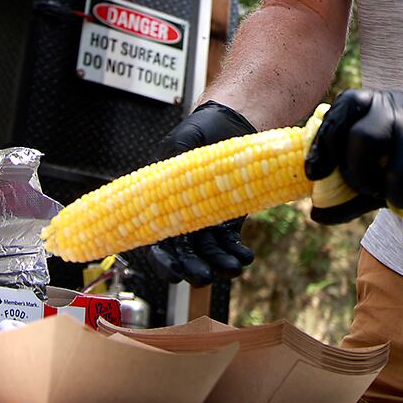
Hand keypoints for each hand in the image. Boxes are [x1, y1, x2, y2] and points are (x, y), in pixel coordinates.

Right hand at [144, 101, 257, 285]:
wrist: (232, 126)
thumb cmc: (201, 131)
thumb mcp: (183, 139)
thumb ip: (176, 155)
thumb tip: (173, 169)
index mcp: (161, 204)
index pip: (156, 241)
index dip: (163, 261)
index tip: (173, 273)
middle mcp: (181, 219)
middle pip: (183, 253)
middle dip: (192, 268)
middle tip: (203, 276)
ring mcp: (206, 222)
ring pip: (209, 252)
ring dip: (219, 264)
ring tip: (233, 268)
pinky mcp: (228, 220)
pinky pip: (230, 243)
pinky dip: (237, 253)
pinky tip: (246, 257)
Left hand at [303, 89, 402, 223]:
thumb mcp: (380, 175)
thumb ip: (349, 193)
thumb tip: (316, 214)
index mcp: (378, 105)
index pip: (344, 108)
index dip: (324, 141)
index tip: (314, 173)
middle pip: (365, 138)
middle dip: (362, 177)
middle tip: (374, 192)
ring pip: (400, 175)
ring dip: (399, 200)